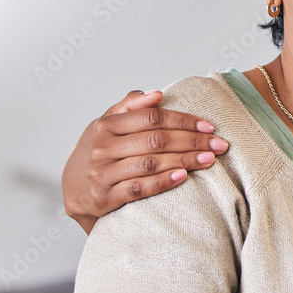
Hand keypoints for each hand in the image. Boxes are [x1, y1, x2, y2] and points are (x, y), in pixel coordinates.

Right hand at [62, 90, 227, 231]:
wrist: (72, 190)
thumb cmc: (99, 152)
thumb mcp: (107, 124)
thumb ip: (130, 106)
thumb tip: (157, 93)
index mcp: (106, 125)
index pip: (152, 118)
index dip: (184, 120)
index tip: (209, 126)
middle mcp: (103, 148)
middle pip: (156, 140)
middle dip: (193, 141)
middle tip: (219, 144)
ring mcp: (103, 173)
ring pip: (150, 163)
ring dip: (185, 160)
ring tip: (209, 159)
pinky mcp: (105, 198)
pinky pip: (139, 188)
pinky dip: (162, 182)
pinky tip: (183, 176)